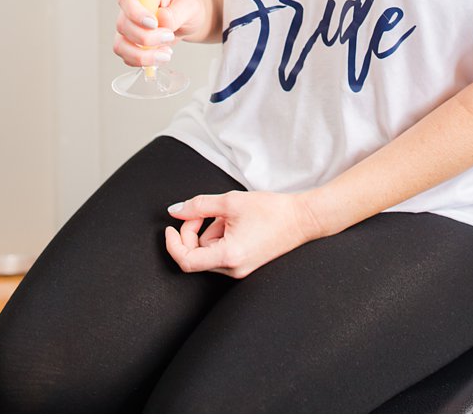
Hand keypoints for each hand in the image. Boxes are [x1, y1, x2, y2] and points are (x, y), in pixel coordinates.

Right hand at [114, 0, 209, 68]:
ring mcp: (127, 28)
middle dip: (147, 38)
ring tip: (165, 54)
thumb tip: (162, 19)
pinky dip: (144, 61)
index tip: (154, 24)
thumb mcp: (189, 4)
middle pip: (124, 26)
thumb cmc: (184, 5)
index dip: (136, 13)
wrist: (186, 18)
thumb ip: (176, 12)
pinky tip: (159, 56)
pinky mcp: (129, 44)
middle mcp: (129, 10)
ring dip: (143, 55)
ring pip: (121, 46)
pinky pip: (127, 57)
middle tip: (169, 37)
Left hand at [162, 190, 325, 278]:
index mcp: (229, 256)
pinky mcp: (245, 264)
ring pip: (208, 251)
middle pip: (195, 255)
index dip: (173, 244)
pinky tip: (233, 223)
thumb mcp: (230, 202)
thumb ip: (198, 206)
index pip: (186, 261)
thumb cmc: (271, 210)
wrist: (302, 219)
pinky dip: (219, 236)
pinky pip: (220, 252)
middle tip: (201, 212)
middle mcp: (233, 269)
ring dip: (208, 231)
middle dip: (192, 231)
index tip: (170, 228)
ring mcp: (240, 269)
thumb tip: (175, 211)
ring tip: (227, 216)